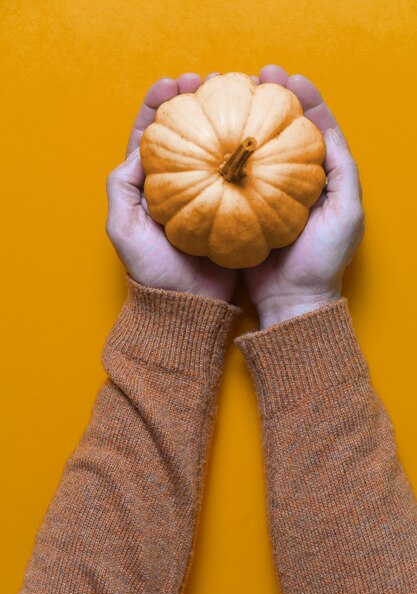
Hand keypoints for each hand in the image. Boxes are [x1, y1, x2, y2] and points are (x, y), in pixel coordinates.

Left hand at [105, 73, 237, 302]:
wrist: (187, 305)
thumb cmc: (151, 271)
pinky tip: (257, 138)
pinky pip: (240, 177)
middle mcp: (181, 187)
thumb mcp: (123, 229)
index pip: (153, 136)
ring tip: (238, 97)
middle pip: (188, 136)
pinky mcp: (232, 211)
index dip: (160, 105)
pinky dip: (246, 155)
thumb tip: (140, 148)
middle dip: (198, 103)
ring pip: (216, 151)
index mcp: (150, 186)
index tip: (175, 83)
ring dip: (226, 122)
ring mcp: (208, 198)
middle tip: (212, 81)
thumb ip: (122, 187)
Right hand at [242, 64, 364, 328]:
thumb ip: (341, 168)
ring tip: (227, 96)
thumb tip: (324, 126)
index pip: (311, 128)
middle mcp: (289, 182)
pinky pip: (230, 177)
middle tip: (252, 77)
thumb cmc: (323, 259)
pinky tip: (211, 138)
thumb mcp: (347, 211)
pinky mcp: (240, 210)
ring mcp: (263, 195)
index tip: (285, 76)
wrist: (292, 300)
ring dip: (241, 122)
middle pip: (278, 133)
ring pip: (252, 150)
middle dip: (266, 101)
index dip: (301, 99)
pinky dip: (222, 156)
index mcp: (318, 177)